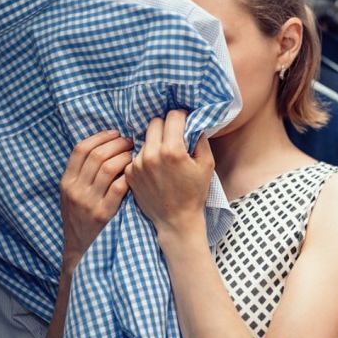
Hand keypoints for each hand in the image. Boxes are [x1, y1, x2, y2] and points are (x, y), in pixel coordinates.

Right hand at [59, 129, 132, 271]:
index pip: (80, 149)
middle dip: (118, 143)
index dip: (100, 137)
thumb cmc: (82, 219)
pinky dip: (130, 176)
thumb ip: (84, 174)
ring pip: (110, 167)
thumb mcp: (74, 195)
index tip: (115, 133)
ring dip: (126, 157)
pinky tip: (137, 174)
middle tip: (131, 142)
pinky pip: (120, 187)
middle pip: (97, 155)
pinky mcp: (104, 214)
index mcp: (66, 182)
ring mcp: (89, 202)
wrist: (80, 252)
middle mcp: (75, 190)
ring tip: (136, 155)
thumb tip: (105, 146)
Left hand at [124, 110, 213, 243]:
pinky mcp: (130, 173)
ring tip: (164, 154)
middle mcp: (152, 154)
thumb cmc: (195, 193)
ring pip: (144, 137)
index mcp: (172, 150)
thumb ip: (200, 139)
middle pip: (154, 122)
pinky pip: (137, 153)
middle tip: (174, 137)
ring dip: (154, 140)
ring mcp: (138, 164)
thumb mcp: (207, 165)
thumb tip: (194, 122)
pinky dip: (146, 155)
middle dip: (166, 126)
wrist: (176, 220)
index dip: (181, 117)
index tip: (184, 123)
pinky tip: (155, 167)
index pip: (172, 116)